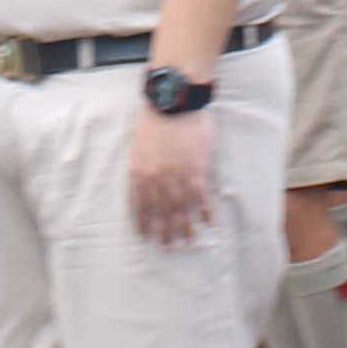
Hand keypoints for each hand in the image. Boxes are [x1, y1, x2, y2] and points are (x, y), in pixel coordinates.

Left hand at [126, 105, 215, 246]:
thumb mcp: (137, 145)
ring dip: (185, 229)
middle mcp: (156, 180)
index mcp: (138, 173)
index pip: (138, 206)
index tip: (145, 237)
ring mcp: (177, 177)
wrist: (173, 100)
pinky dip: (205, 212)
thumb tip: (144, 183)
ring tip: (188, 242)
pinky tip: (208, 223)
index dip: (142, 223)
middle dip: (164, 232)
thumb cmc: (154, 118)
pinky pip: (201, 198)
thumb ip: (141, 167)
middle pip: (160, 213)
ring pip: (181, 211)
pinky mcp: (197, 171)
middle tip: (167, 247)